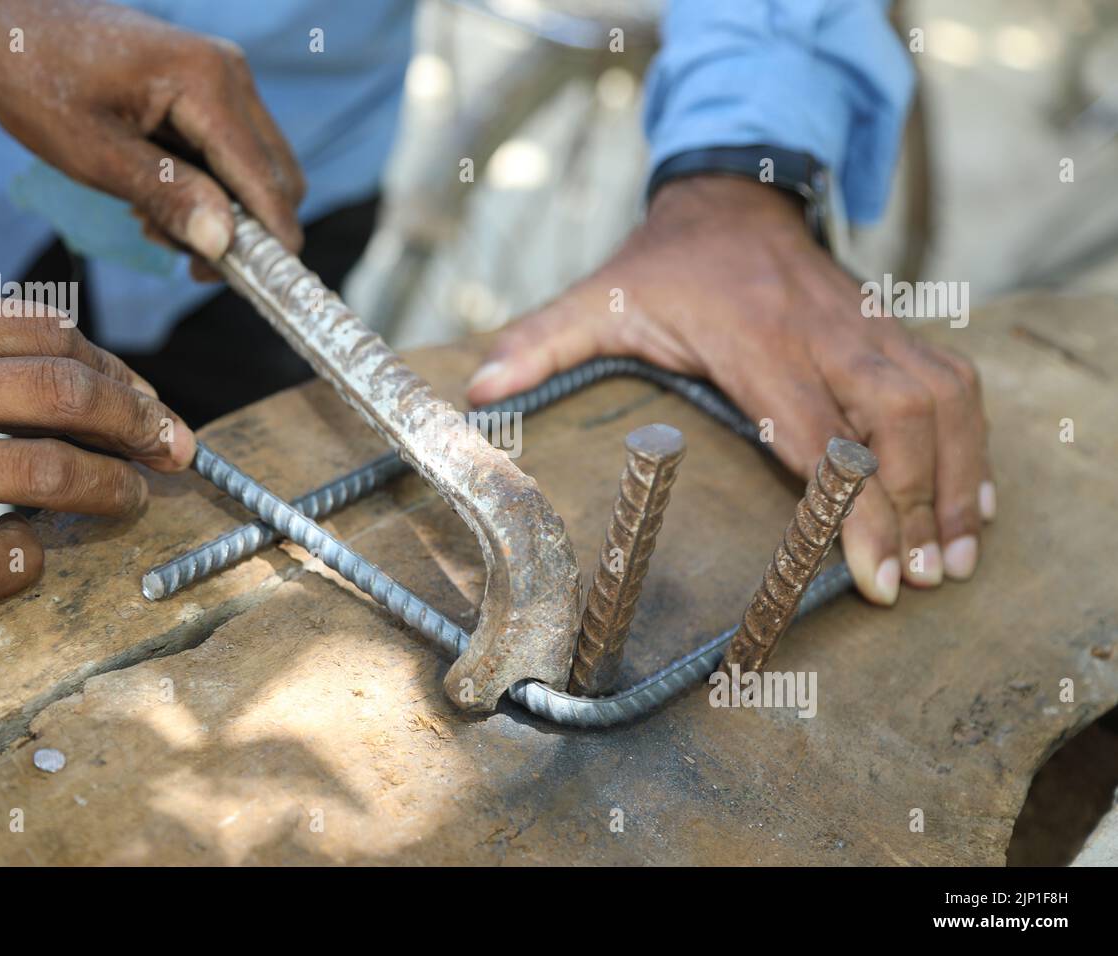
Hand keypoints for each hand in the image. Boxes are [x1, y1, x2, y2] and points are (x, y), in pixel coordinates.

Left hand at [0, 0, 304, 273]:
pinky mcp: (205, 90)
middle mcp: (228, 75)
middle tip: (186, 261)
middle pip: (278, 178)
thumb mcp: (92, 151)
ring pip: (255, 171)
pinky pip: (230, 155)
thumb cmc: (32, 76)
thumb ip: (166, 194)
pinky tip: (152, 198)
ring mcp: (220, 79)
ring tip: (153, 224)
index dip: (270, 241)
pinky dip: (206, 190)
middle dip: (244, 230)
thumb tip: (223, 242)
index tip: (256, 290)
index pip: (266, 180)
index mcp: (207, 82)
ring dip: (221, 212)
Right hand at [0, 290, 195, 601]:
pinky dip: (31, 561)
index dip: (117, 368)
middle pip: (67, 393)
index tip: (145, 397)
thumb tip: (82, 364)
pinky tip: (31, 548)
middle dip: (141, 421)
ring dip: (113, 489)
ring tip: (131, 497)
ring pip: (49, 473)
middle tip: (174, 446)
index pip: (48, 331)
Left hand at [467, 176, 993, 605]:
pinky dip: (970, 440)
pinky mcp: (889, 327)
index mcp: (755, 339)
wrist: (730, 193)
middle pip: (901, 421)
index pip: (819, 431)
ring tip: (959, 554)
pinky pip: (951, 381)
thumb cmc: (664, 262)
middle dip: (922, 502)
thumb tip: (474, 391)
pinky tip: (972, 496)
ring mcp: (866, 327)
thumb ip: (540, 344)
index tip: (877, 571)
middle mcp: (825, 332)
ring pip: (942, 399)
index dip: (855, 505)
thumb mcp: (597, 297)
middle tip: (925, 579)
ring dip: (960, 476)